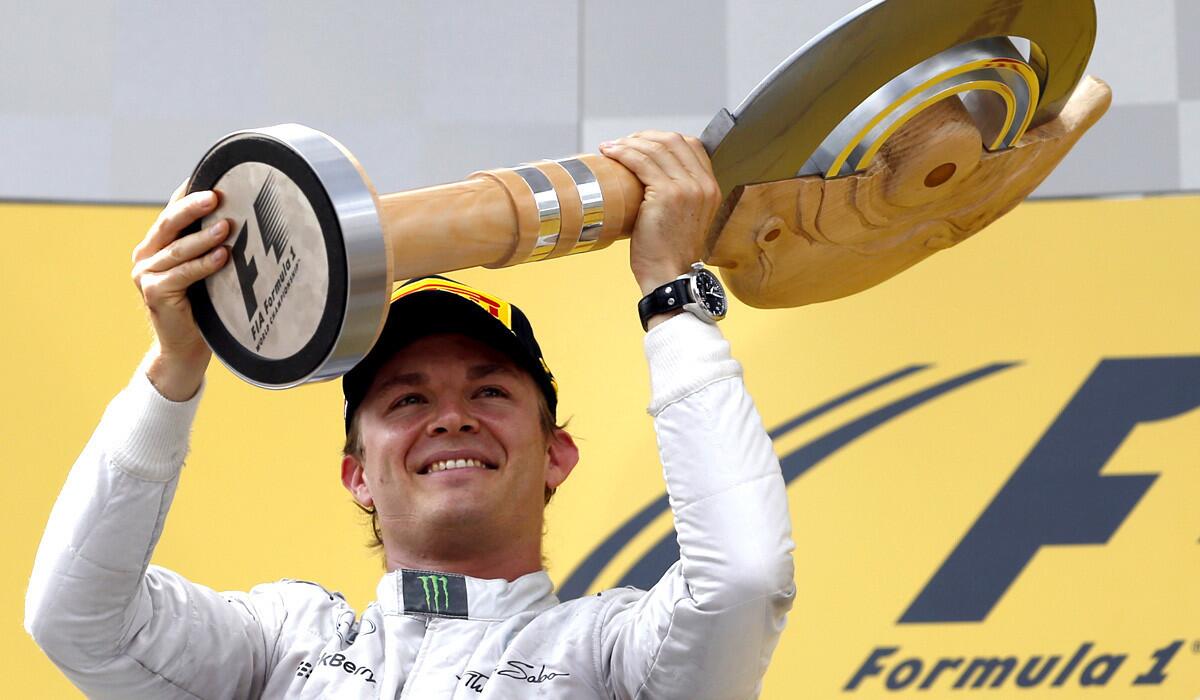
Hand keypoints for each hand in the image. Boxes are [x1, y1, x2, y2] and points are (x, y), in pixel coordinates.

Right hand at [130, 182, 229, 399]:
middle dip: (192, 207)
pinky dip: (204, 264)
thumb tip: (239, 216)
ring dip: (203, 236)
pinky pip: (182, 273)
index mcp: (156, 245)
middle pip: (169, 224)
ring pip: (178, 249)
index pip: (171, 211)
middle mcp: (146, 256)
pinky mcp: (154, 292)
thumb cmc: (202, 307)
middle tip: (215, 195)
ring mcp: (146, 274)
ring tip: (226, 226)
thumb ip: (208, 246)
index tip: (212, 176)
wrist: (185, 348)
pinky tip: (222, 256)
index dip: (187, 193)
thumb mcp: (204, 270)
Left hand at [598, 131, 720, 296]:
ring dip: (629, 142)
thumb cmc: (669, 254)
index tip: (642, 143)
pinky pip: (641, 162)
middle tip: (623, 143)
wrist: (669, 276)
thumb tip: (649, 179)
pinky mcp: (667, 194)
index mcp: (711, 188)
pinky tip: (610, 153)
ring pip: (656, 148)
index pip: (692, 145)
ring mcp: (687, 188)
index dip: (664, 138)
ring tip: (611, 147)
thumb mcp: (684, 219)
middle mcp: (703, 184)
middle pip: (674, 141)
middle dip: (644, 136)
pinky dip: (623, 153)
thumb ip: (678, 196)